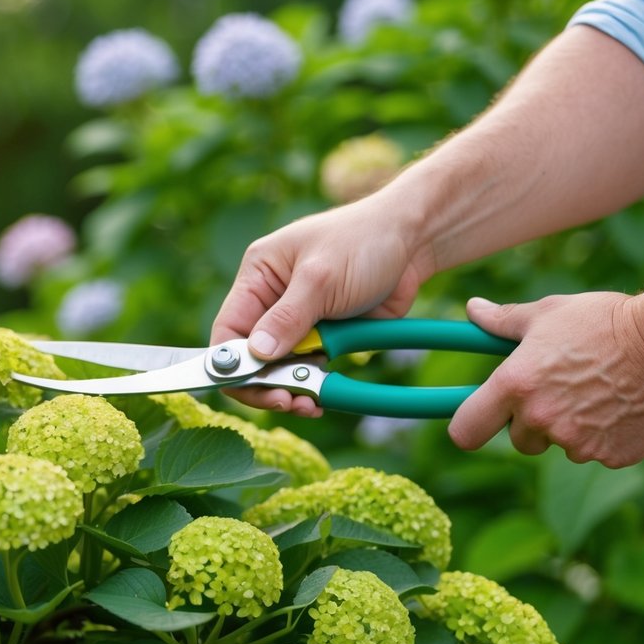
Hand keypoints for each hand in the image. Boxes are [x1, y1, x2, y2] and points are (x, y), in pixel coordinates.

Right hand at [210, 199, 424, 416]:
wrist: (415, 241)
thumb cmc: (363, 240)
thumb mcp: (320, 278)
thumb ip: (287, 318)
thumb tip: (256, 355)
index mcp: (258, 277)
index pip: (228, 329)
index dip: (232, 363)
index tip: (251, 386)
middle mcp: (271, 301)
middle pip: (251, 357)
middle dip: (265, 382)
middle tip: (285, 401)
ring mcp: (299, 321)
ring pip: (280, 369)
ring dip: (291, 389)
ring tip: (309, 402)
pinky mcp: (325, 336)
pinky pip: (309, 370)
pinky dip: (312, 387)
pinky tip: (320, 398)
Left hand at [449, 292, 643, 467]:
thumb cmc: (604, 321)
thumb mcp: (548, 313)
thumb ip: (502, 321)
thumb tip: (472, 310)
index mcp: (515, 386)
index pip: (465, 431)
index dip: (469, 426)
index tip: (480, 418)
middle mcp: (540, 419)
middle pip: (517, 440)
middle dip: (530, 422)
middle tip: (558, 390)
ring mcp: (576, 442)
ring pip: (559, 445)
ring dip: (569, 427)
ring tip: (596, 391)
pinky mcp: (611, 456)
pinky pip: (595, 452)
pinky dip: (604, 435)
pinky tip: (620, 404)